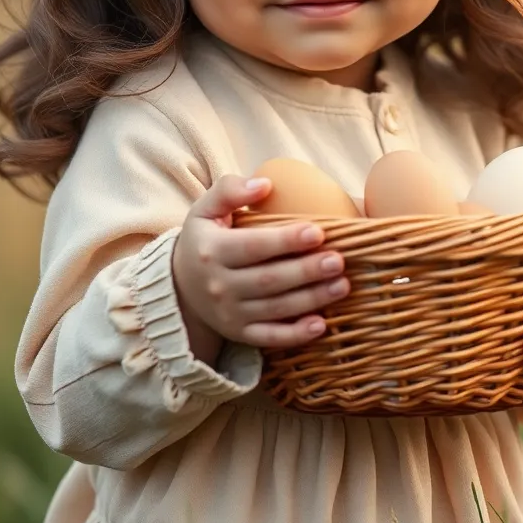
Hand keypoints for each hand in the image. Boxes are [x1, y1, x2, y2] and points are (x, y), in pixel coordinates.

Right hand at [172, 174, 349, 356]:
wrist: (180, 286)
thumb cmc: (203, 240)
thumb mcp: (205, 209)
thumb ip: (230, 190)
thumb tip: (265, 184)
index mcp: (211, 251)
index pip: (253, 247)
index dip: (286, 241)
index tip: (317, 232)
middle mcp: (218, 286)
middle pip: (269, 280)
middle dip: (306, 271)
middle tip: (339, 261)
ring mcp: (229, 314)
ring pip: (275, 309)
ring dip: (311, 299)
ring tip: (342, 285)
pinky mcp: (239, 334)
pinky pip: (269, 338)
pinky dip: (295, 335)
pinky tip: (321, 325)